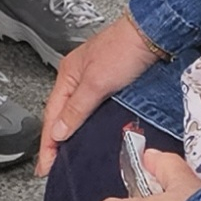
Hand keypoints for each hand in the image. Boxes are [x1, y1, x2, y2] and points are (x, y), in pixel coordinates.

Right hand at [37, 12, 164, 174]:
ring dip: (71, 134)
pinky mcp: (112, 85)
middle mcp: (78, 78)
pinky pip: (93, 111)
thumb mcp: (97, 82)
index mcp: (68, 75)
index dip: (47, 143)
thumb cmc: (126, 48)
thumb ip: (76, 109)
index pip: (52, 115)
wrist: (155, 35)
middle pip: (60, 115)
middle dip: (54, 141)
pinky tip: (91, 134)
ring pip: (76, 113)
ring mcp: (95, 81)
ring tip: (68, 156)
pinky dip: (87, 125)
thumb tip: (59, 132)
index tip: (45, 165)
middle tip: (52, 165)